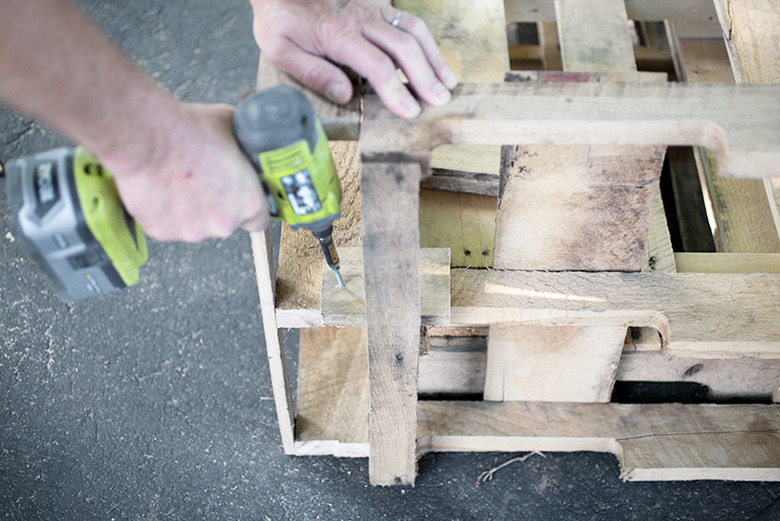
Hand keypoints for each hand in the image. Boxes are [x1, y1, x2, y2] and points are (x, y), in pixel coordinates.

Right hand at [103, 103, 268, 242]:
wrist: (145, 138)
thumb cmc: (187, 132)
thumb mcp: (232, 127)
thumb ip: (243, 145)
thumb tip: (244, 142)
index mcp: (247, 202)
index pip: (258, 220)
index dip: (248, 209)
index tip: (240, 199)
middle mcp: (223, 223)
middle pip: (224, 221)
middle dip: (216, 205)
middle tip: (202, 180)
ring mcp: (192, 231)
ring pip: (196, 224)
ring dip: (191, 209)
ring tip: (179, 180)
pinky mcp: (163, 232)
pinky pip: (168, 223)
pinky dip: (166, 210)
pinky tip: (162, 187)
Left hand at [250, 0, 457, 117]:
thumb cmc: (280, 17)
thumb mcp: (281, 49)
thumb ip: (312, 72)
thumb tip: (345, 95)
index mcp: (339, 34)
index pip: (377, 66)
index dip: (396, 91)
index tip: (410, 112)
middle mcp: (362, 18)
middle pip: (403, 47)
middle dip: (425, 76)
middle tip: (440, 101)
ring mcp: (372, 7)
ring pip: (412, 29)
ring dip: (433, 57)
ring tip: (448, 82)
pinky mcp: (377, 2)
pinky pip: (408, 19)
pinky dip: (426, 40)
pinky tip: (434, 58)